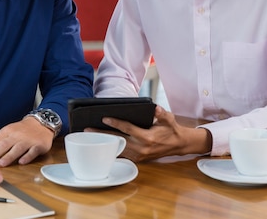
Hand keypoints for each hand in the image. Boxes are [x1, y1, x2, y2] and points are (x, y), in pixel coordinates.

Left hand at [0, 117, 53, 166]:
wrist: (41, 123)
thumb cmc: (21, 130)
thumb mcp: (7, 132)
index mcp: (6, 132)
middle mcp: (16, 136)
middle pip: (3, 145)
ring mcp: (28, 140)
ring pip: (17, 148)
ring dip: (8, 156)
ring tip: (0, 164)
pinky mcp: (39, 145)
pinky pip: (33, 151)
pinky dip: (27, 157)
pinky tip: (22, 162)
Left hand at [93, 105, 211, 161]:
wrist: (178, 144)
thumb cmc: (171, 129)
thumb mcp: (169, 119)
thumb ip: (162, 114)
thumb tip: (155, 108)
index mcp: (148, 137)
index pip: (128, 129)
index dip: (115, 123)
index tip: (104, 118)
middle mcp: (142, 148)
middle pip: (117, 140)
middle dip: (102, 135)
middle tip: (87, 130)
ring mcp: (139, 155)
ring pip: (117, 148)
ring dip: (104, 142)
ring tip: (90, 137)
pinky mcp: (138, 159)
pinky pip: (122, 154)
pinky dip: (111, 149)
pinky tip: (101, 144)